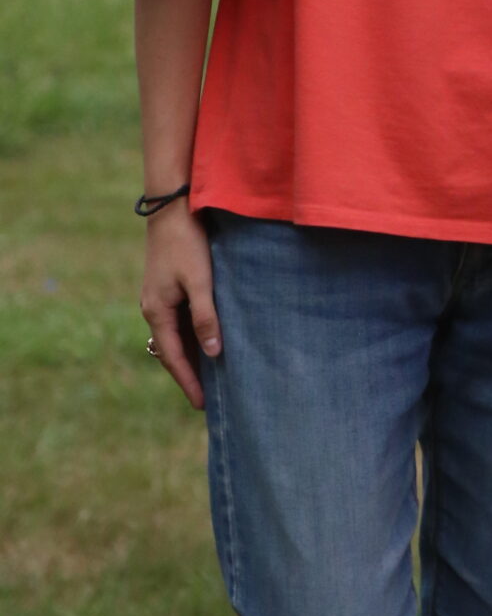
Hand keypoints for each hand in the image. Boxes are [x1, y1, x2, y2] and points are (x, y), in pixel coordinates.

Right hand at [139, 196, 219, 409]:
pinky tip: (206, 342)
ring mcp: (157, 299)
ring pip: (175, 337)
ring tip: (210, 378)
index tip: (202, 406)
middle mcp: (153, 309)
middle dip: (188, 375)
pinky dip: (190, 337)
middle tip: (207, 400)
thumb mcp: (200, 281)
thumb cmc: (188, 243)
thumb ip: (206, 317)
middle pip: (172, 352)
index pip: (174, 358)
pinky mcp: (165, 288)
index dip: (189, 382)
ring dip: (190, 357)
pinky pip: (177, 323)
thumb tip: (213, 354)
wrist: (172, 209)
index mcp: (157, 312)